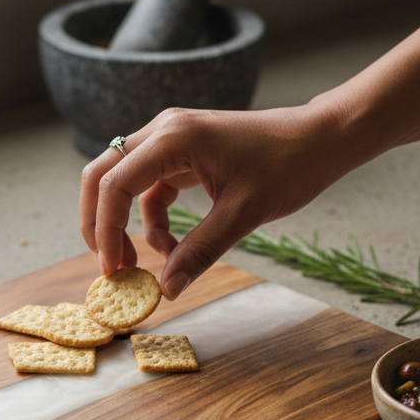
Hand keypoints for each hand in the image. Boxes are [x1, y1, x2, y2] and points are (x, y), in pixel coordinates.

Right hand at [79, 99, 358, 297]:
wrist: (320, 139)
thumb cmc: (289, 165)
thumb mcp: (243, 214)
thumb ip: (200, 250)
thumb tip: (167, 288)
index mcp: (174, 138)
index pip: (114, 183)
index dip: (105, 229)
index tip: (113, 270)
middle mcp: (164, 131)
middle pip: (102, 175)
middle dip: (99, 223)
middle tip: (111, 266)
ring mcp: (171, 139)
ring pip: (121, 181)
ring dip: (123, 223)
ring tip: (141, 263)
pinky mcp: (182, 152)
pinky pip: (149, 188)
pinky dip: (151, 219)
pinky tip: (171, 245)